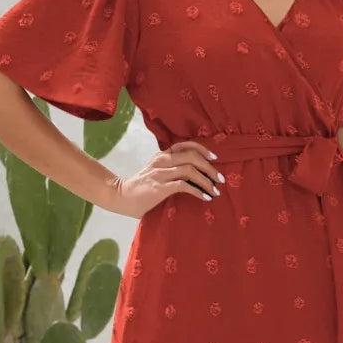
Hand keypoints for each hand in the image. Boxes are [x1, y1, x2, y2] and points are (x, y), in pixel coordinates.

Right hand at [107, 140, 224, 219]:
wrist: (121, 197)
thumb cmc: (142, 187)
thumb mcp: (157, 172)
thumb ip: (172, 169)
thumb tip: (196, 174)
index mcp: (162, 155)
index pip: (186, 145)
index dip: (203, 150)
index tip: (215, 159)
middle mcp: (162, 160)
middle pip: (193, 157)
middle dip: (210, 168)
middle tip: (220, 179)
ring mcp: (160, 173)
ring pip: (190, 170)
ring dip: (207, 181)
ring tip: (215, 191)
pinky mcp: (159, 187)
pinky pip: (184, 185)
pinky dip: (197, 191)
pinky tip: (204, 197)